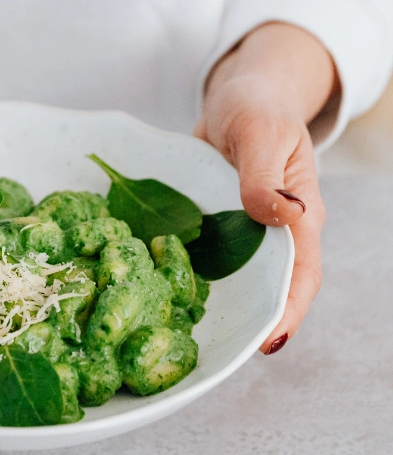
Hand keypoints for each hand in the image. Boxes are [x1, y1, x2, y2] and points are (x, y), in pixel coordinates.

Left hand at [194, 23, 332, 353]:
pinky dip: (180, 273)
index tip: (268, 343)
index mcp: (299, 216)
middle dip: (245, 324)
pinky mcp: (211, 226)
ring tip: (178, 335)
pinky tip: (151, 290)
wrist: (238, 99)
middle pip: (264, 289)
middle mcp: (269, 233)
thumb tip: (279, 214)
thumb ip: (265, 176)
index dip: (289, 311)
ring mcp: (238, 232)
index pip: (302, 274)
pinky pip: (199, 256)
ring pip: (229, 279)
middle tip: (211, 355)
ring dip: (208, 304)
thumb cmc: (260, 108)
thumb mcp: (262, 133)